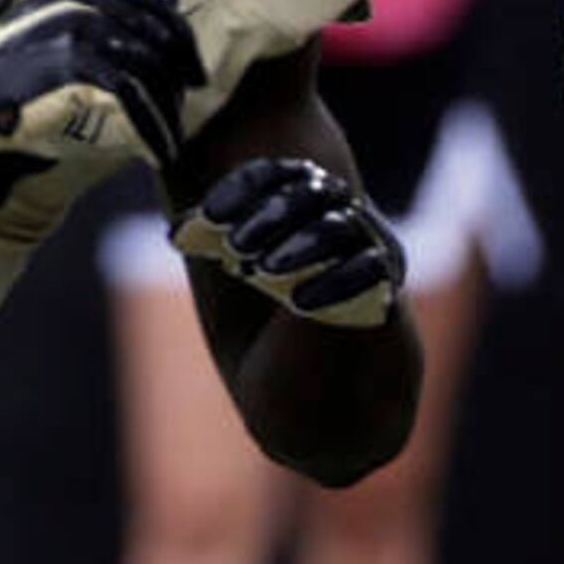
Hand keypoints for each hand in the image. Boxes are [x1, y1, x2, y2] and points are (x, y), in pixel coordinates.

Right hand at [0, 0, 204, 183]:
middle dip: (180, 73)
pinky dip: (149, 125)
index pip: (151, 3)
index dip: (180, 37)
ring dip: (166, 108)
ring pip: (147, 67)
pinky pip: (130, 95)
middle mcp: (82, 1)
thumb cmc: (8, 74)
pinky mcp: (73, 63)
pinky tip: (155, 147)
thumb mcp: (50, 35)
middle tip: (188, 105)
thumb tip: (145, 56)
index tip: (193, 69)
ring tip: (170, 136)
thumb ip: (92, 32)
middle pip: (157, 33)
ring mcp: (77, 29)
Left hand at [173, 154, 403, 327]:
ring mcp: (363, 247)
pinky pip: (368, 270)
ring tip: (263, 270)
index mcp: (293, 204)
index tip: (208, 216)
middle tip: (234, 245)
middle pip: (309, 191)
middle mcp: (332, 215)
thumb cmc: (260, 323)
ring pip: (338, 226)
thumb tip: (178, 229)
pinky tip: (300, 302)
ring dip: (299, 244)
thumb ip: (214, 247)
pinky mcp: (384, 286)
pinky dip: (335, 282)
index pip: (274, 175)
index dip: (243, 188)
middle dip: (270, 214)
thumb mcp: (229, 281)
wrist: (306, 388)